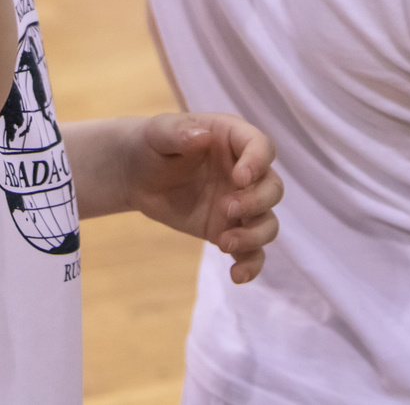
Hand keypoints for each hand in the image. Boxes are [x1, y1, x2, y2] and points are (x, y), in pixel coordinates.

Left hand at [116, 113, 283, 283]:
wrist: (136, 175)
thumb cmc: (151, 145)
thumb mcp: (158, 132)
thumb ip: (179, 132)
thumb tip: (203, 136)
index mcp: (233, 139)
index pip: (261, 146)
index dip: (258, 162)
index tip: (239, 178)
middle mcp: (244, 172)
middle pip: (273, 188)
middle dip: (257, 202)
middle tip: (226, 209)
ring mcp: (239, 204)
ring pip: (268, 223)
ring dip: (255, 236)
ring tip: (224, 243)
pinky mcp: (228, 230)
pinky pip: (252, 252)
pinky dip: (251, 266)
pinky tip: (237, 276)